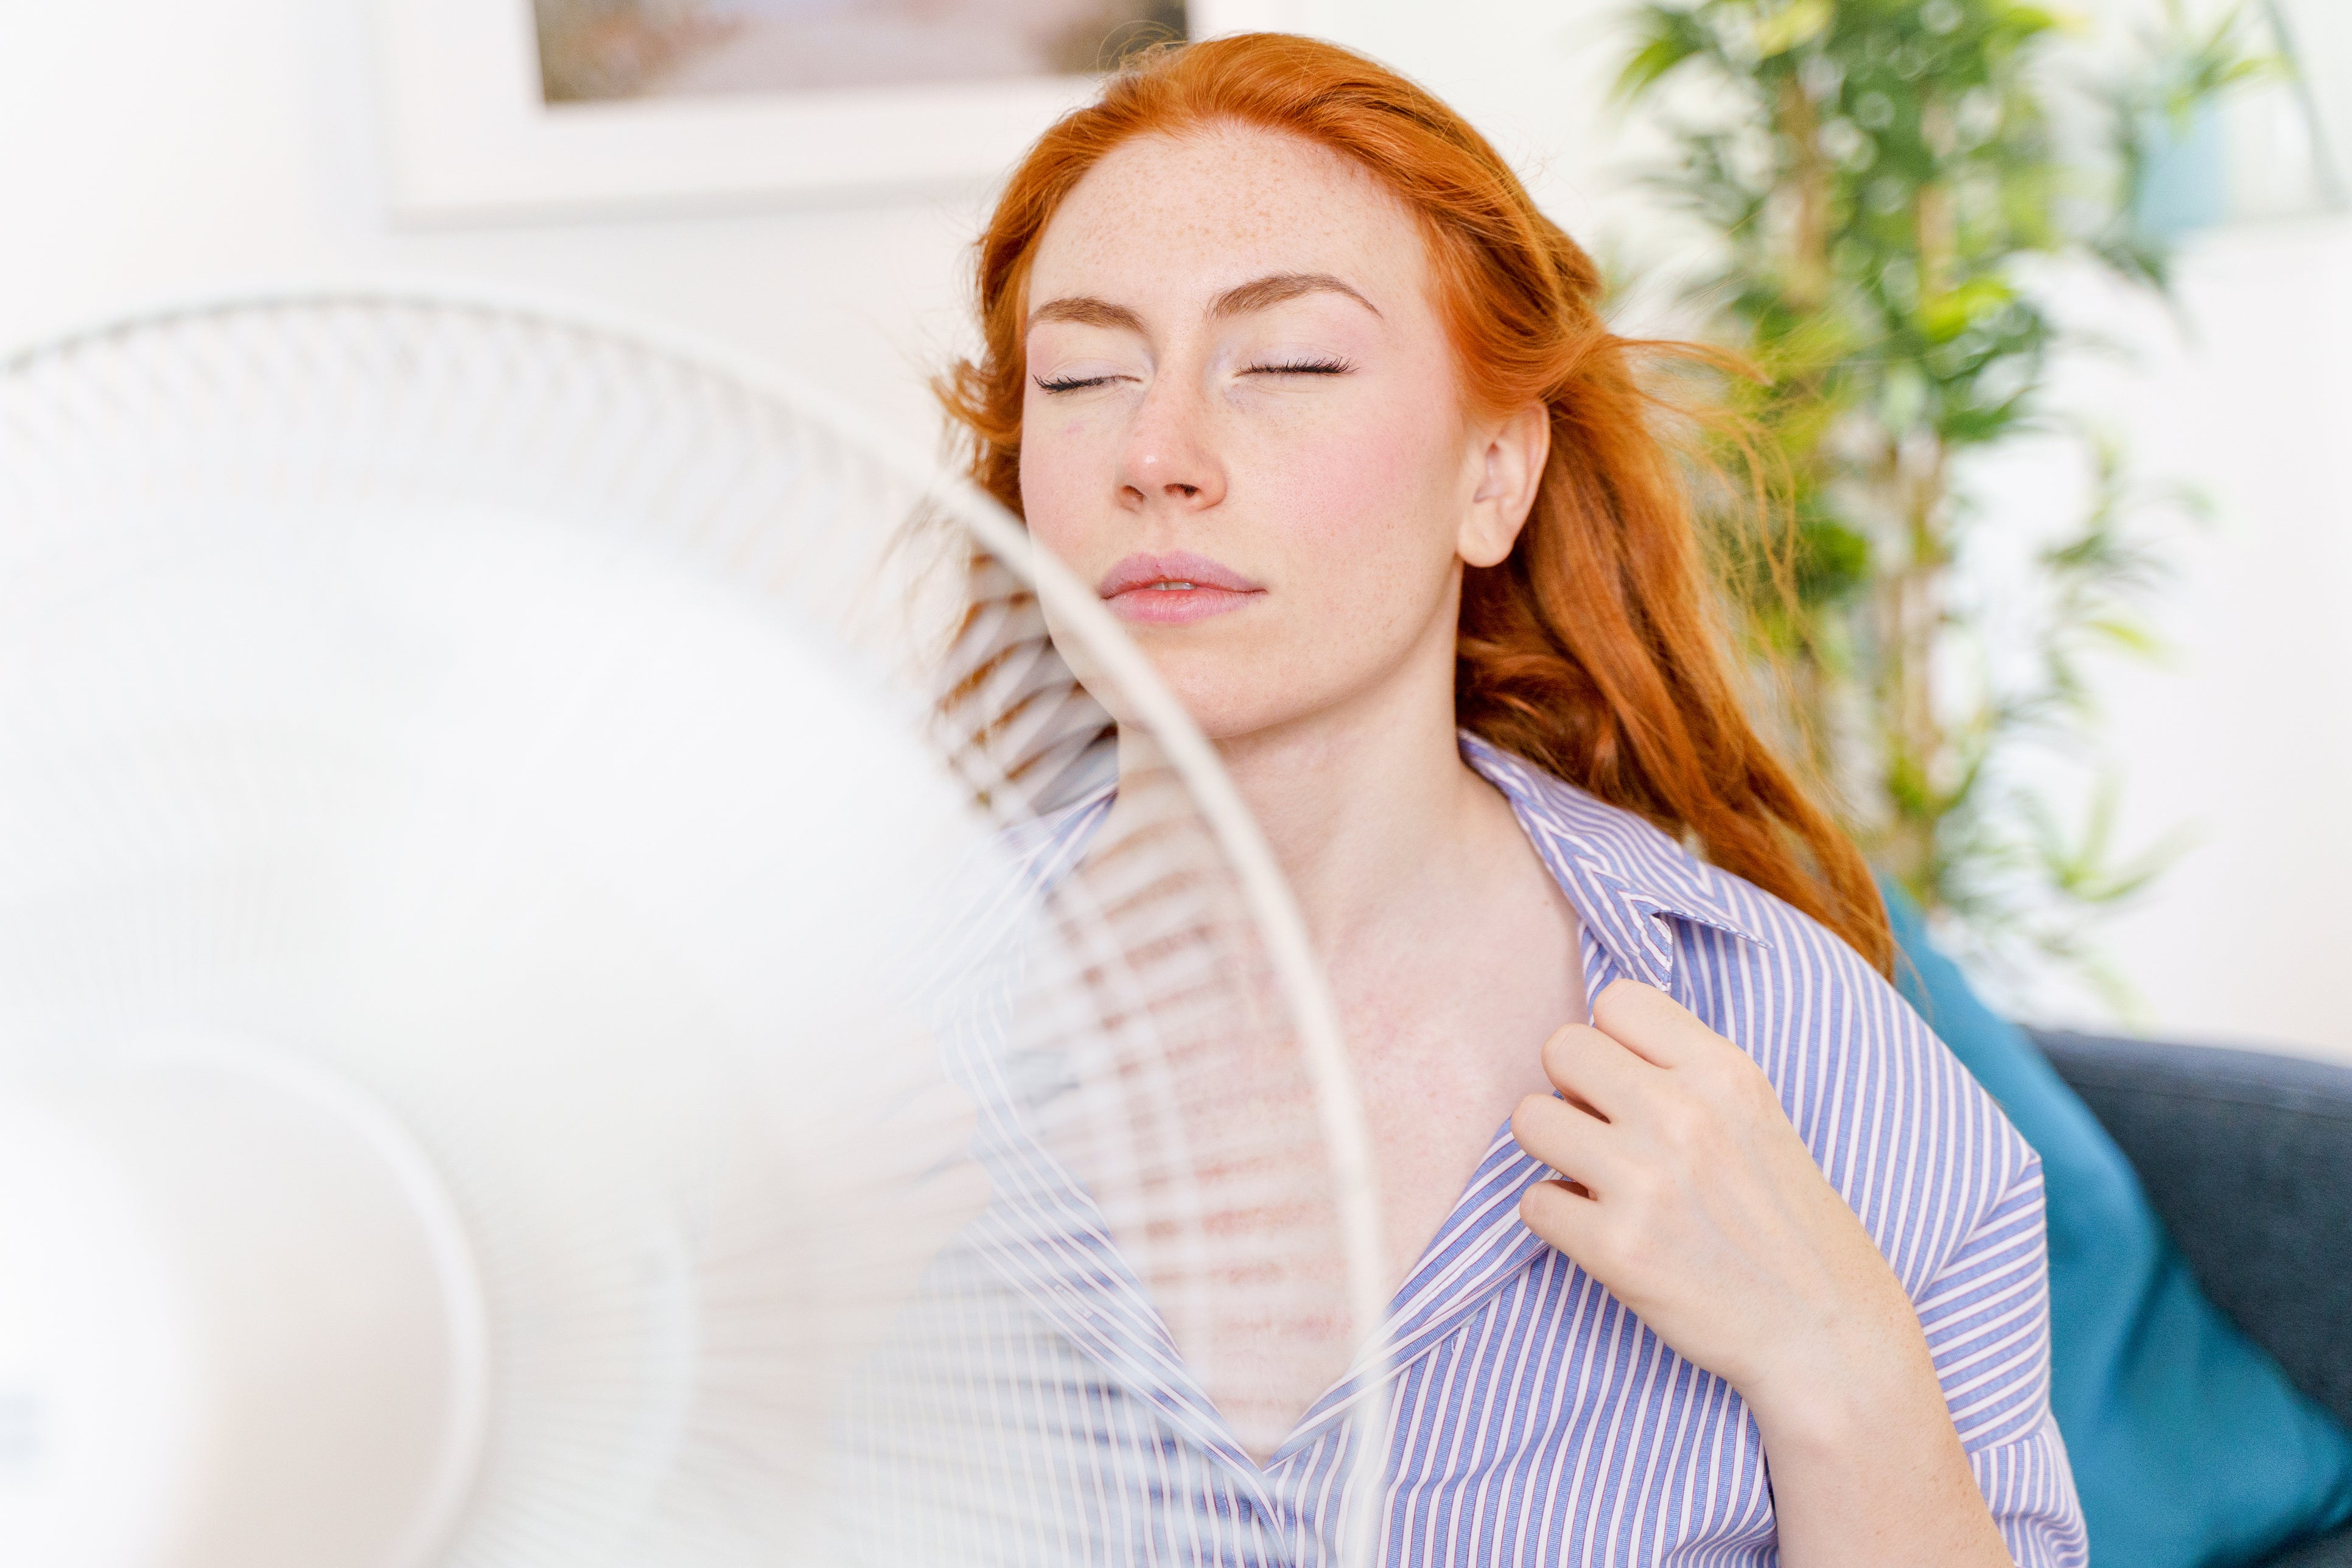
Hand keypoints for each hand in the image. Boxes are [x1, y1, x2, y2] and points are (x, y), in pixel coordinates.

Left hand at [1508, 979, 1919, 1419]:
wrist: (1830, 1337)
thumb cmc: (1789, 1227)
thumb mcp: (1757, 1118)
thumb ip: (1685, 1074)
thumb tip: (1592, 1056)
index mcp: (1724, 1072)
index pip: (1616, 999)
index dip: (1611, 1044)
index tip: (1628, 1084)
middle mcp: (1683, 1113)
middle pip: (1560, 1047)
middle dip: (1572, 1092)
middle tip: (1604, 1135)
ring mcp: (1646, 1181)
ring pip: (1530, 1119)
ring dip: (1554, 1152)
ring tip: (1597, 1181)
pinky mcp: (1616, 1249)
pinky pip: (1532, 1202)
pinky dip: (1557, 1219)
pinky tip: (1600, 1233)